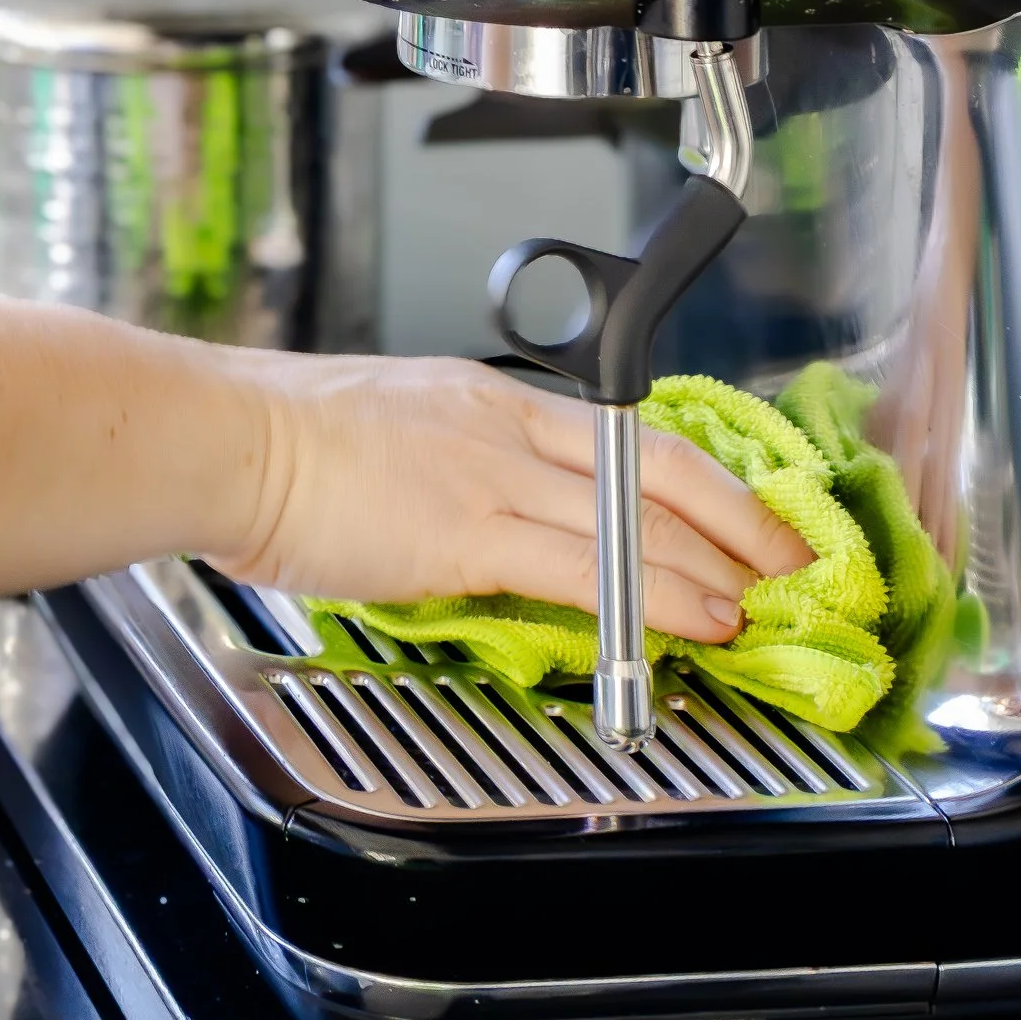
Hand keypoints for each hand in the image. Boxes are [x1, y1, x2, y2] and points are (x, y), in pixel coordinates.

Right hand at [209, 355, 812, 643]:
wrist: (230, 441)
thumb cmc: (285, 442)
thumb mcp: (394, 433)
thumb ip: (453, 471)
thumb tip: (482, 520)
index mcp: (491, 401)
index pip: (627, 433)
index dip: (700, 476)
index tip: (743, 509)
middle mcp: (507, 429)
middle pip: (656, 467)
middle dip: (737, 517)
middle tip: (790, 557)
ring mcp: (492, 477)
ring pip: (637, 521)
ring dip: (715, 566)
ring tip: (764, 602)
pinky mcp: (468, 532)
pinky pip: (590, 566)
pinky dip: (657, 595)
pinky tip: (696, 618)